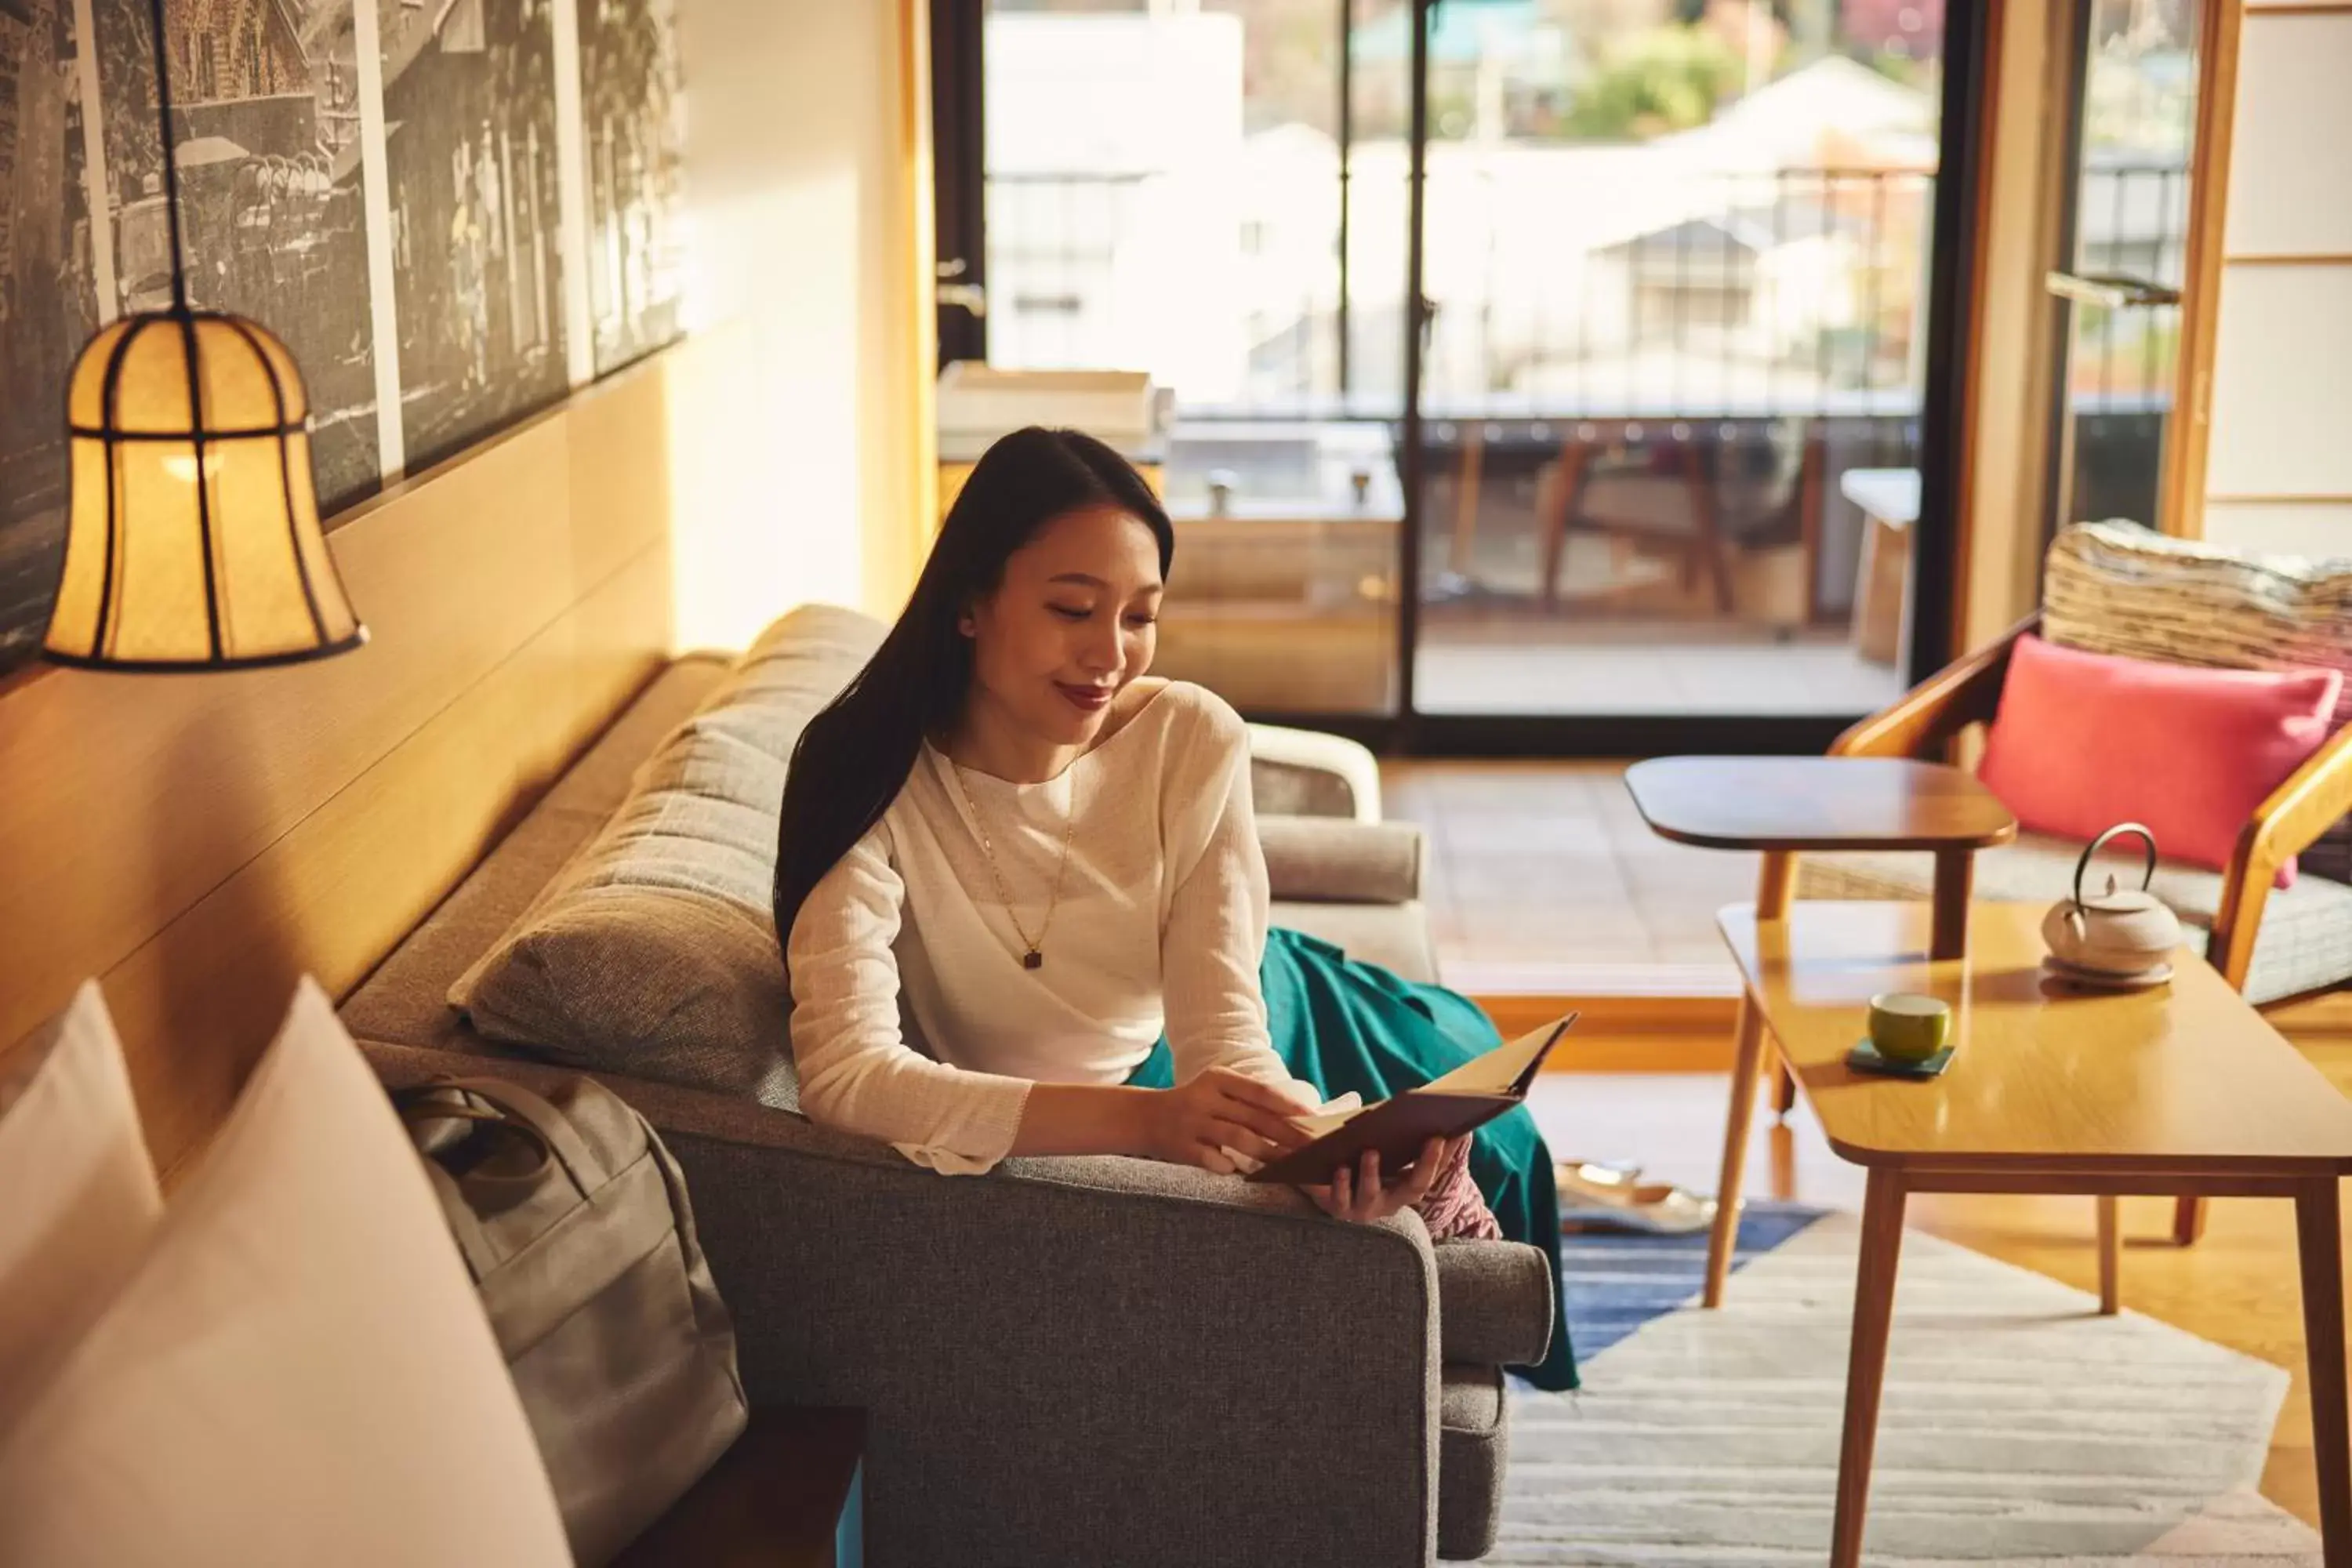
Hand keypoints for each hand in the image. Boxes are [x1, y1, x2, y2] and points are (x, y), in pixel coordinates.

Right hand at [1142, 1067, 1313, 1173]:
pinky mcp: (1182, 1147)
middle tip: (1312, 1149)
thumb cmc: (1193, 1106)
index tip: (1314, 1118)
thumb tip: (1295, 1118)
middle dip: (1288, 1134)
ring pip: (1239, 1138)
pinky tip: (1245, 1174)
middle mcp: (1205, 1098)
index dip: (1289, 1105)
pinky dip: (1231, 1166)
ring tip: (1290, 1165)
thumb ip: (1248, 1101)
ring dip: (1268, 1153)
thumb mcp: (1216, 1091)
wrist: (1143, 1118)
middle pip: (1255, 1117)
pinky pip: (1214, 1159)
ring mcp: (1192, 1122)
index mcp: (1218, 1079)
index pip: (1261, 1091)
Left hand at [1305, 1136, 1468, 1224]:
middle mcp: (1393, 1201)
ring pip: (1372, 1195)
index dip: (1446, 1155)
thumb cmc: (1362, 1158)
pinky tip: (1341, 1167)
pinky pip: (1342, 1201)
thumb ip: (1405, 1131)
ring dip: (1372, 1173)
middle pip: (1415, 1188)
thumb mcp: (1384, 1145)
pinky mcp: (1341, 1209)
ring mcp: (1367, 1208)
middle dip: (1426, 1164)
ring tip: (1370, 1151)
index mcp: (1408, 1185)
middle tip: (1433, 1139)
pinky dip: (1342, 1184)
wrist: (1327, 1180)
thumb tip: (1429, 1107)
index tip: (1451, 1134)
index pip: (1434, 1171)